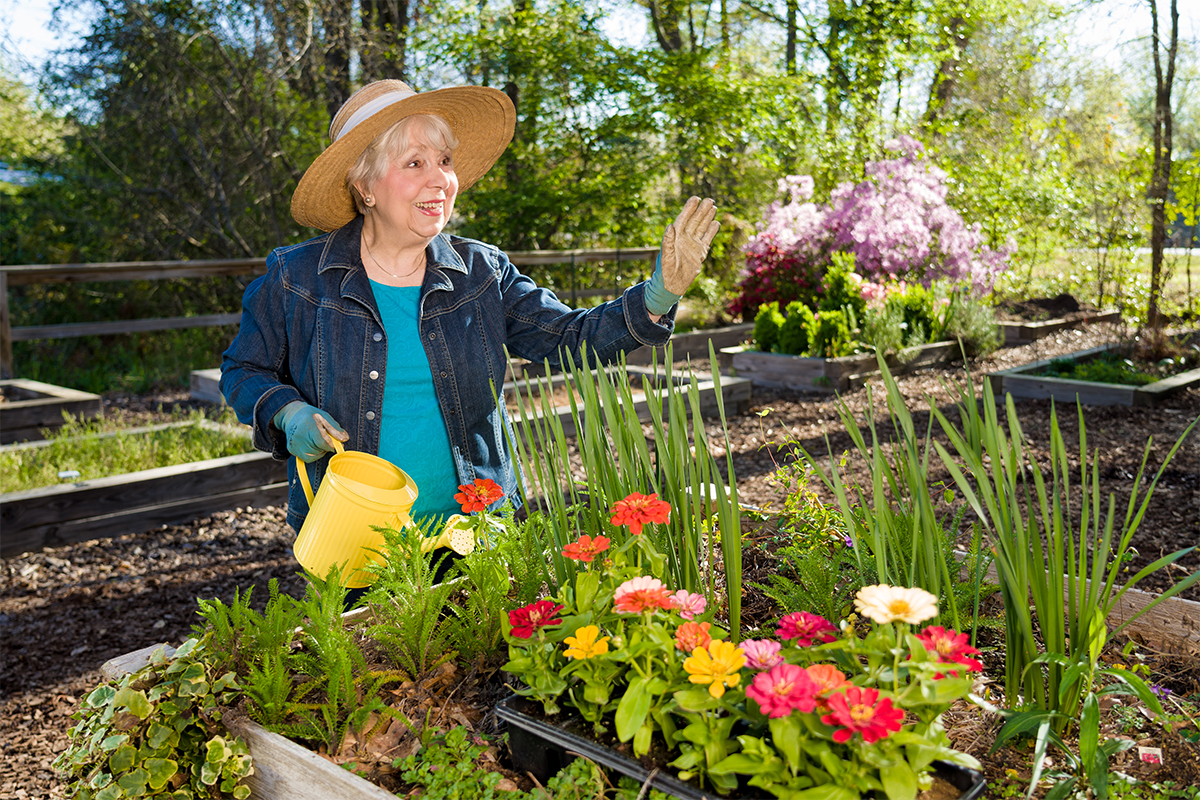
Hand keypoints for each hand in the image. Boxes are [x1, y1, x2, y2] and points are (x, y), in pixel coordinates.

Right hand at [273, 401, 347, 461]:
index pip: (322, 443)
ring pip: (314, 456)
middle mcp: (299, 437)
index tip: (335, 443)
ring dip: (320, 451)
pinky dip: (313, 455)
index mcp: (309, 427)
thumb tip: (344, 439)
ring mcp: (294, 444)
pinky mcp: (291, 449)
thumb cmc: (310, 415)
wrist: (291, 415)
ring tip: (318, 441)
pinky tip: (313, 446)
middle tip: (325, 439)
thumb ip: (335, 428)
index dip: (331, 445)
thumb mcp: (324, 417)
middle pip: (319, 450)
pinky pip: (307, 458)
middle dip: (326, 447)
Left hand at [645, 197, 719, 314]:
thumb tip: (670, 226)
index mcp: (675, 236)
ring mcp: (693, 244)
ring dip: (707, 217)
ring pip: (702, 227)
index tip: (696, 198)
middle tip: (709, 200)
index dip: (689, 208)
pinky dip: (711, 231)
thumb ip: (668, 241)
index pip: (683, 219)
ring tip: (713, 206)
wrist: (672, 285)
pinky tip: (715, 223)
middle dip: (701, 210)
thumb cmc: (665, 270)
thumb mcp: (666, 256)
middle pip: (694, 221)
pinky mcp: (700, 252)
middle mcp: (685, 238)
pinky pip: (707, 239)